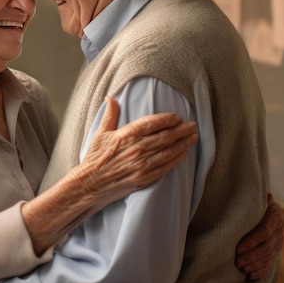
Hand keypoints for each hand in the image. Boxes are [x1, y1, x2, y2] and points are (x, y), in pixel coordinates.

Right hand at [78, 97, 197, 198]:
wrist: (90, 184)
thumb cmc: (94, 159)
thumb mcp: (100, 133)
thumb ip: (110, 115)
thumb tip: (111, 98)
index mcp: (126, 135)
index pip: (153, 123)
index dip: (168, 119)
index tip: (177, 117)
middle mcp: (137, 149)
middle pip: (166, 136)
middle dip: (182, 130)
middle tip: (193, 125)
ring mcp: (142, 165)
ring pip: (169, 151)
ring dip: (184, 143)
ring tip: (193, 137)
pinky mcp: (145, 178)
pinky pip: (166, 167)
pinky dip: (176, 159)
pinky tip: (183, 153)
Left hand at [235, 193, 283, 279]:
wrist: (275, 213)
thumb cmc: (261, 204)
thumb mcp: (261, 200)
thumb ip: (261, 201)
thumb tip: (267, 195)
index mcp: (275, 218)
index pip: (264, 232)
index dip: (251, 241)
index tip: (238, 248)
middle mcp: (279, 232)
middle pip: (266, 247)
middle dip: (251, 256)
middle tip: (237, 261)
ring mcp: (279, 243)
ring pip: (268, 257)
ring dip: (254, 264)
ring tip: (241, 267)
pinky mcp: (276, 251)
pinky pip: (270, 263)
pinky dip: (260, 271)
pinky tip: (250, 275)